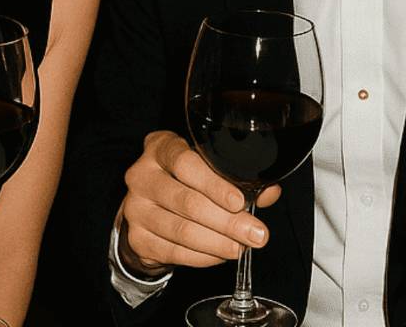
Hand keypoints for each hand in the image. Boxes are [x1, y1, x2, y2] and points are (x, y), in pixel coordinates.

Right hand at [117, 130, 279, 274]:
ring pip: (182, 230)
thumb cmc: (185, 180)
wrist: (149, 207)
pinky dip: (203, 256)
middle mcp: (142, 175)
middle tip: (255, 233)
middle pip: (187, 202)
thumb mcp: (208, 168)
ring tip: (242, 247)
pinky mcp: (137, 238)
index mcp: (161, 148)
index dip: (214, 184)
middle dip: (227, 221)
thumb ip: (238, 177)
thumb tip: (269, 192)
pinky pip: (174, 252)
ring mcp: (135, 209)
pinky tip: (221, 254)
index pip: (185, 163)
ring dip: (218, 242)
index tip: (240, 201)